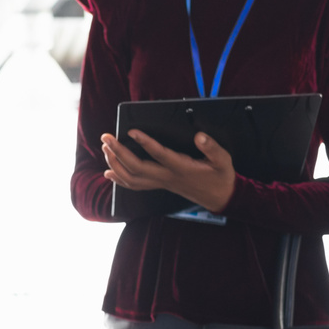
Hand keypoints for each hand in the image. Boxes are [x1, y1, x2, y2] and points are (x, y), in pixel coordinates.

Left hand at [99, 130, 235, 213]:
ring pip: (132, 178)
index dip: (145, 142)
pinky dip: (119, 179)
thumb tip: (199, 136)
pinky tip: (108, 172)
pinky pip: (135, 185)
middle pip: (137, 167)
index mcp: (181, 168)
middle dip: (118, 152)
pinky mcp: (160, 185)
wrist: (220, 197)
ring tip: (105, 148)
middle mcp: (167, 177)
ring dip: (115, 164)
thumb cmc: (220, 176)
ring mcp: (161, 183)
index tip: (131, 131)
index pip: (159, 155)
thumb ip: (212, 148)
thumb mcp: (223, 160)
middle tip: (106, 137)